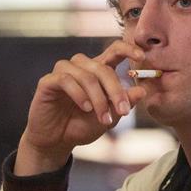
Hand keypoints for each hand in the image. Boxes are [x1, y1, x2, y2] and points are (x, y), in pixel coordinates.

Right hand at [15, 40, 147, 174]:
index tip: (141, 56)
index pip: (114, 50)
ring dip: (99, 98)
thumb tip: (142, 91)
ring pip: (86, 75)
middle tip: (123, 111)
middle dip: (116, 91)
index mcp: (98, 71)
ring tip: (103, 118)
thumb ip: (124, 103)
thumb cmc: (82, 126)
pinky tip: (86, 108)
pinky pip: (66, 80)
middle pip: (103, 68)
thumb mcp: (110, 117)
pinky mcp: (48, 81)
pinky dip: (79, 94)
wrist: (57, 142)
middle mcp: (81, 67)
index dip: (128, 49)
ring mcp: (63, 72)